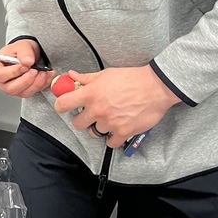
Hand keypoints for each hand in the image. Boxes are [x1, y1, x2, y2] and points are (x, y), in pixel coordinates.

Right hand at [0, 39, 56, 99]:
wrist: (29, 55)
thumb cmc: (20, 50)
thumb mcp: (21, 45)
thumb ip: (24, 52)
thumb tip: (27, 61)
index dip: (12, 72)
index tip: (24, 66)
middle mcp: (1, 81)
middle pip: (10, 88)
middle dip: (26, 80)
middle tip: (35, 70)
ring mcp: (12, 88)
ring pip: (23, 92)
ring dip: (36, 83)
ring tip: (43, 71)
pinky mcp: (23, 92)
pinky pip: (32, 92)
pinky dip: (42, 84)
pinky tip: (46, 75)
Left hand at [52, 65, 180, 147]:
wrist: (156, 87)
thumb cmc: (132, 78)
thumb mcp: (106, 74)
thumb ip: (87, 78)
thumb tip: (71, 75)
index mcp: (91, 94)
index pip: (63, 104)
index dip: (61, 106)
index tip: (64, 106)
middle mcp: (97, 110)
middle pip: (77, 124)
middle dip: (82, 119)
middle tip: (90, 114)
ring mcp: (110, 123)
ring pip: (94, 133)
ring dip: (98, 128)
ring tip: (107, 119)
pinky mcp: (123, 132)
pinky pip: (110, 142)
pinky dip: (113, 138)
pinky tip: (117, 129)